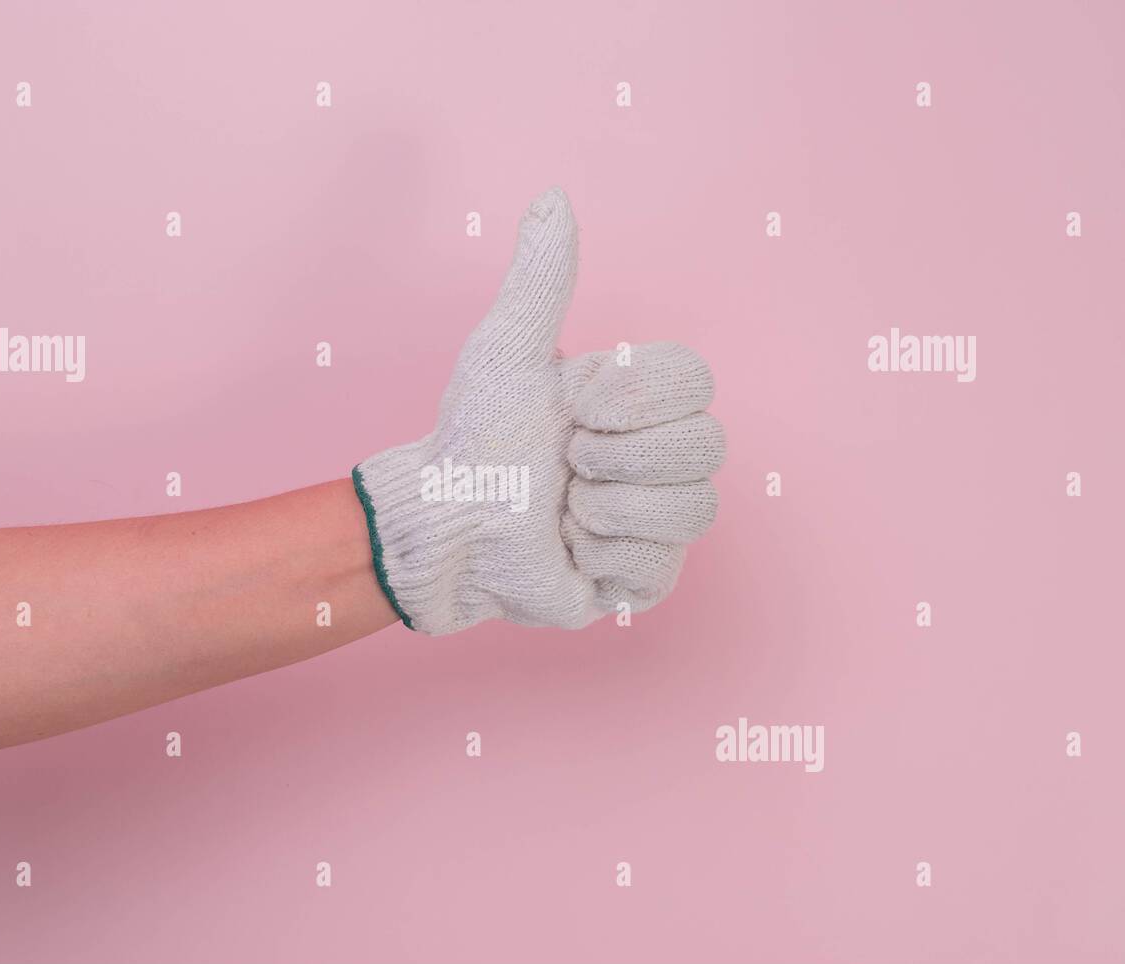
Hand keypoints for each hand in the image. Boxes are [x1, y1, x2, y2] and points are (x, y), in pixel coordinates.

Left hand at [353, 187, 723, 634]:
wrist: (444, 525)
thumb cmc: (472, 439)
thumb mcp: (506, 352)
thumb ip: (540, 280)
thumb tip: (552, 197)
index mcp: (639, 401)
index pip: (697, 380)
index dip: (632, 397)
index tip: (572, 408)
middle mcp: (659, 457)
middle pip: (706, 445)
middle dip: (616, 456)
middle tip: (565, 462)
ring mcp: (658, 521)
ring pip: (693, 509)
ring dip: (607, 509)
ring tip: (563, 511)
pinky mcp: (642, 580)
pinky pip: (661, 567)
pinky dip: (601, 557)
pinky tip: (568, 552)